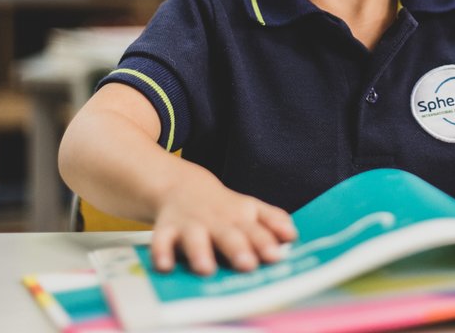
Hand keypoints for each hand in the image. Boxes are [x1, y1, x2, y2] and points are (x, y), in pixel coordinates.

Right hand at [149, 167, 296, 274]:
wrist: (181, 185)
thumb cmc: (223, 207)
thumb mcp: (250, 208)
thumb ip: (272, 220)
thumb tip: (293, 235)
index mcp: (240, 216)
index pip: (257, 229)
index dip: (265, 242)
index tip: (275, 255)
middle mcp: (217, 220)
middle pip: (229, 235)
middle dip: (238, 249)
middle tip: (247, 264)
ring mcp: (191, 224)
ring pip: (195, 238)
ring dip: (200, 252)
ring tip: (206, 268)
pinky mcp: (166, 229)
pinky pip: (161, 241)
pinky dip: (161, 252)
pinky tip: (165, 266)